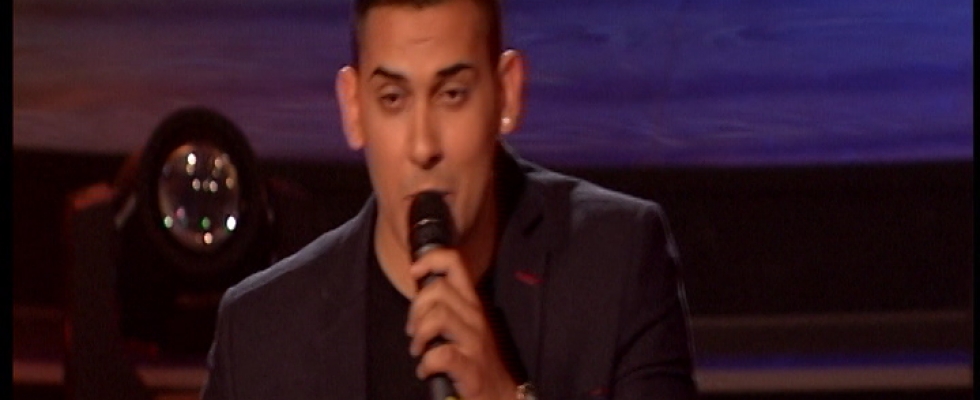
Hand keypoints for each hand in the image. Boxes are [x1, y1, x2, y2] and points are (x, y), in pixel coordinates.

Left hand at [407, 248, 517, 399]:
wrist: (502, 395)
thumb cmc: (477, 359)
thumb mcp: (465, 325)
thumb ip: (446, 307)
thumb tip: (417, 297)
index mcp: (472, 303)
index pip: (455, 264)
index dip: (430, 260)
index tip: (414, 272)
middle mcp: (475, 316)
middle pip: (438, 289)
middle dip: (416, 307)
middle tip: (413, 330)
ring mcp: (475, 341)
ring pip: (439, 316)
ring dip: (420, 333)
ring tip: (418, 349)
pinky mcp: (471, 368)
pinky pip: (442, 354)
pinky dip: (426, 363)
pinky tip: (426, 370)